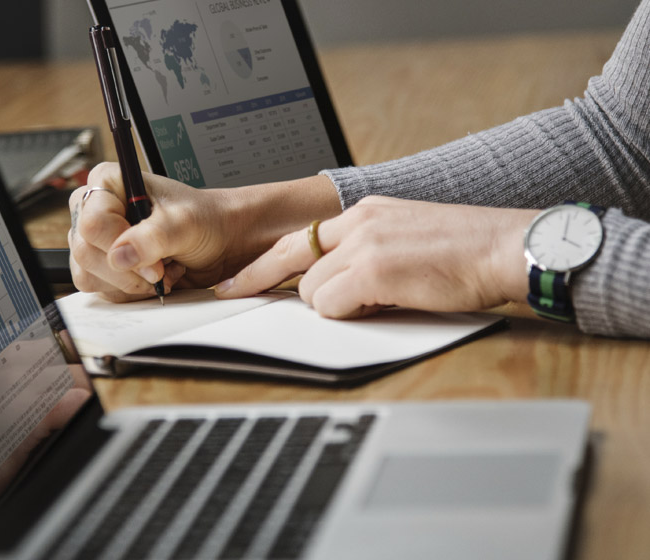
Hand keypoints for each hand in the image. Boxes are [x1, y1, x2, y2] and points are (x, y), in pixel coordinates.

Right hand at [68, 163, 340, 301]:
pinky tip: (154, 279)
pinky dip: (129, 292)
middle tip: (160, 270)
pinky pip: (101, 289)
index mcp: (109, 183)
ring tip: (161, 271)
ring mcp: (98, 240)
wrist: (220, 242)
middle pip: (86, 252)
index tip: (154, 260)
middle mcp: (96, 209)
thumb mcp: (185, 223)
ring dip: (129, 283)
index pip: (93, 222)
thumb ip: (154, 237)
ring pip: (88, 274)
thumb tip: (120, 255)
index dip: (121, 246)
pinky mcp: (105, 266)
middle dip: (127, 271)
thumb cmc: (205, 221)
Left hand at [216, 196, 537, 317]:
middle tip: (233, 295)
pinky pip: (331, 304)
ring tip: (375, 301)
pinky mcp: (375, 269)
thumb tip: (341, 285)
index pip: (300, 237)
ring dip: (333, 305)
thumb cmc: (467, 250)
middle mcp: (359, 220)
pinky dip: (348, 313)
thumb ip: (368, 253)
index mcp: (366, 211)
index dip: (264, 262)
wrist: (507, 247)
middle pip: (292, 260)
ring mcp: (365, 243)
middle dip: (266, 282)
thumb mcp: (407, 237)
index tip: (238, 278)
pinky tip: (383, 305)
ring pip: (312, 289)